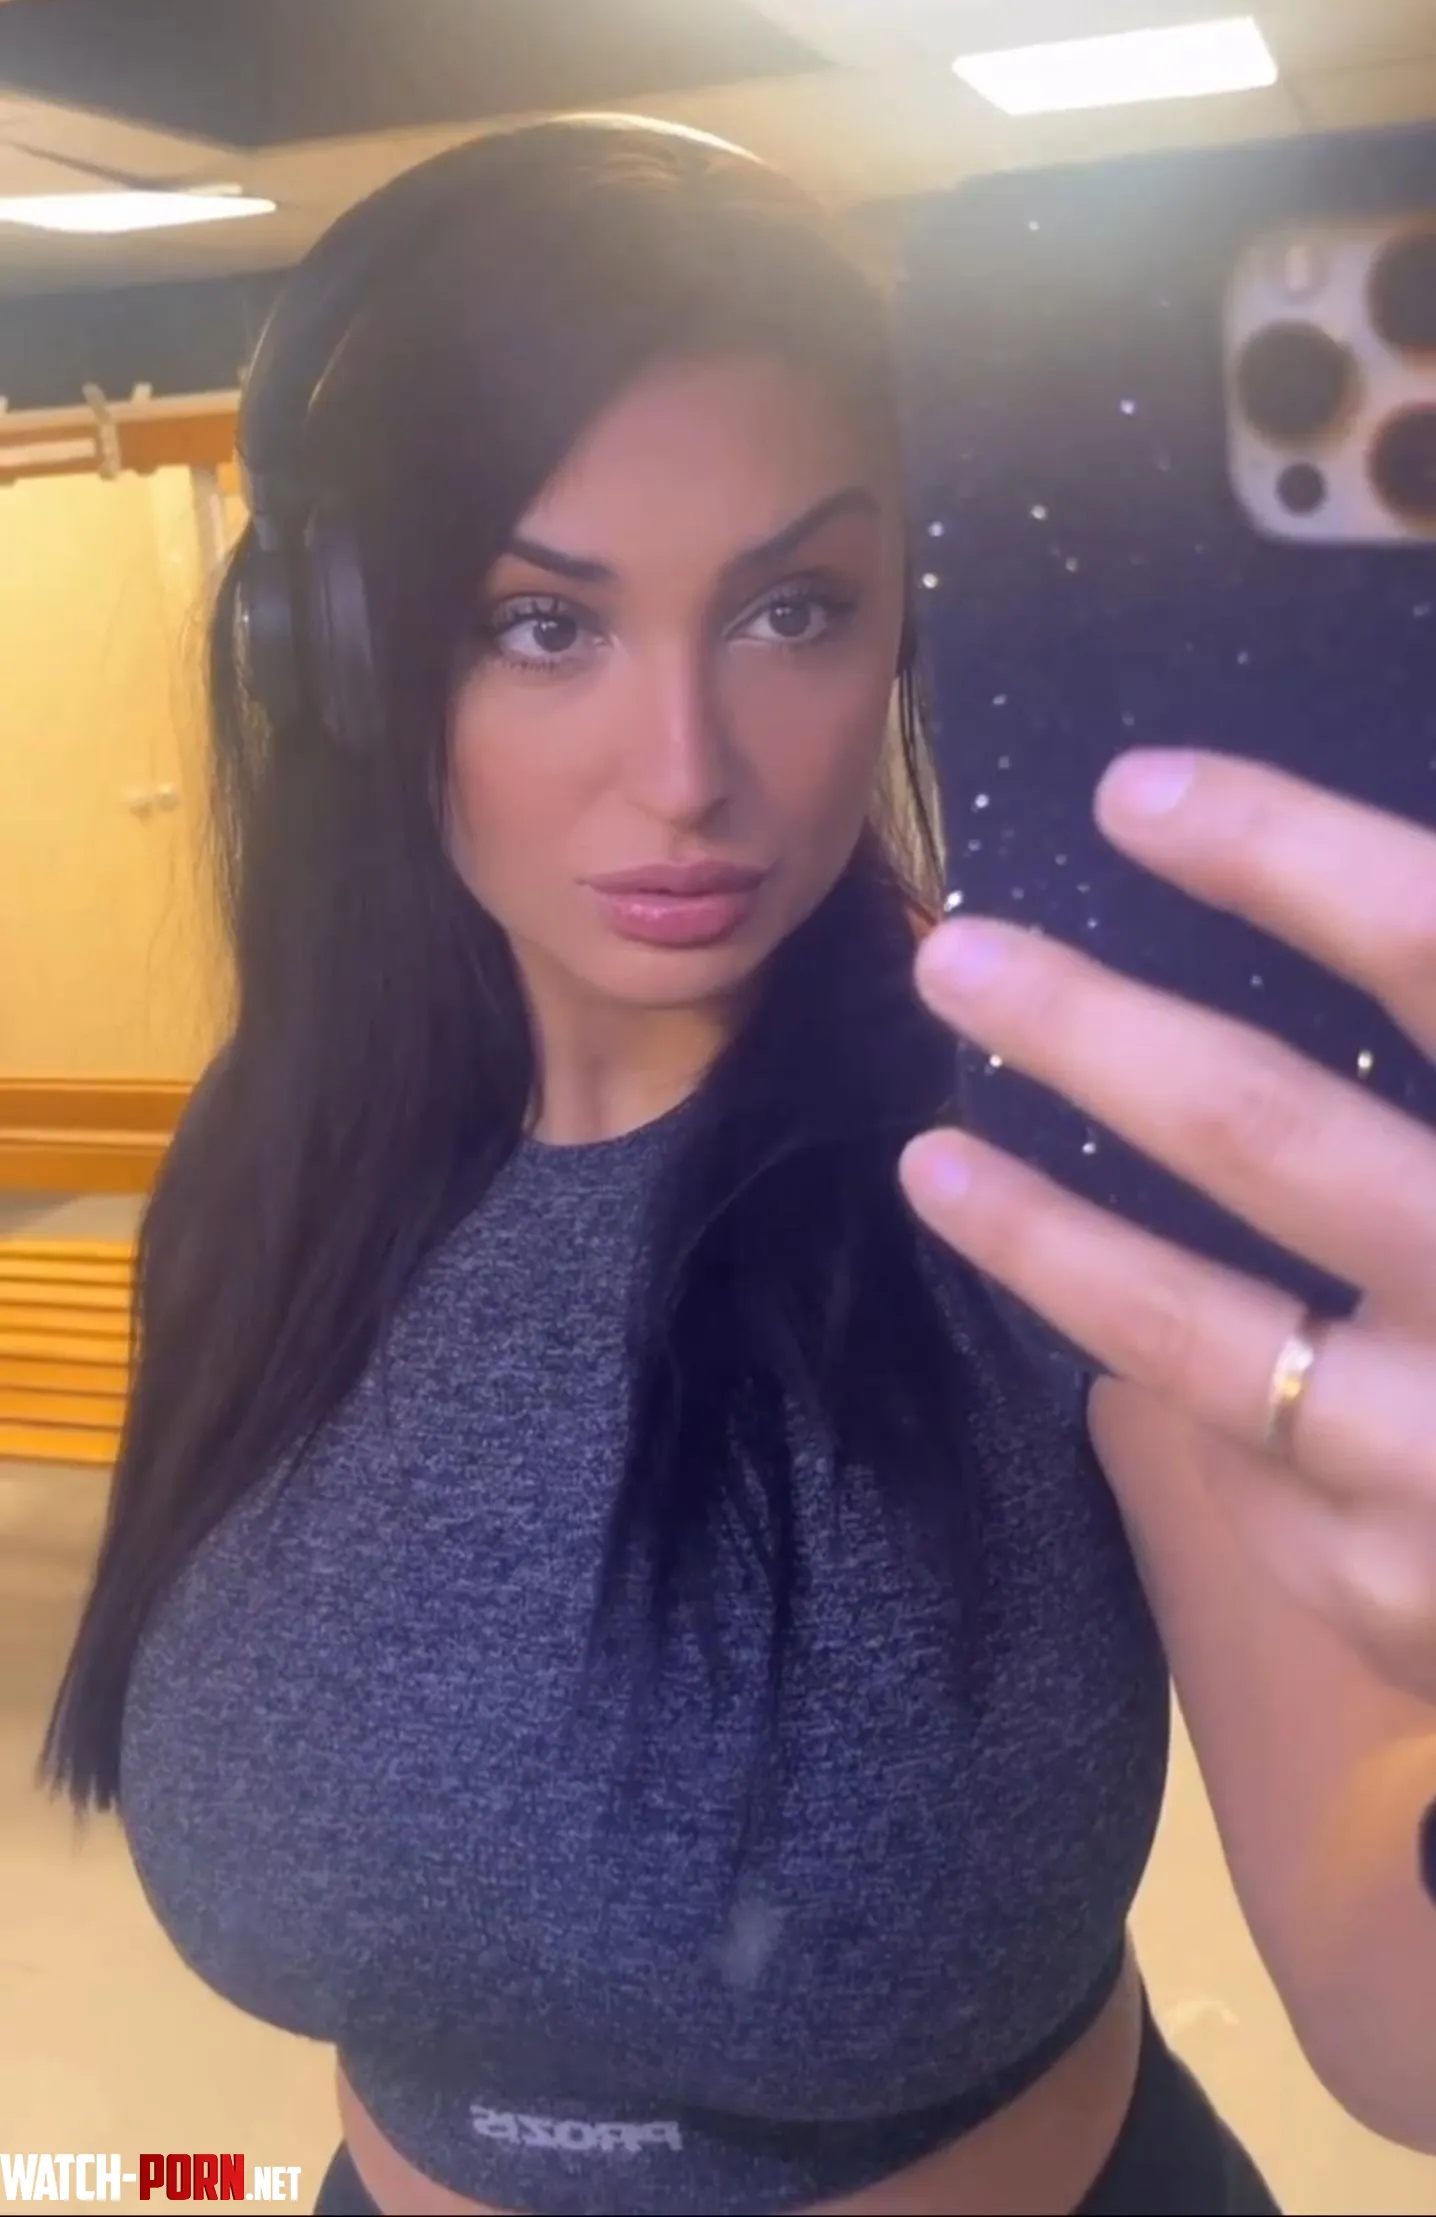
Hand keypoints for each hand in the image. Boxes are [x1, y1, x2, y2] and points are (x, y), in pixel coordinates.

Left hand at [899, 752, 1435, 1704]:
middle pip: (1266, 1129)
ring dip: (1039, 1235)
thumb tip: (1363, 897)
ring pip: (1193, 1328)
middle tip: (956, 958)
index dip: (1281, 857)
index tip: (1133, 796)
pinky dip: (1182, 1382)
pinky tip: (1123, 1332)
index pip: (1429, 951)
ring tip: (928, 1160)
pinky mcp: (1393, 1592)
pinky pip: (1242, 1458)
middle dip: (1090, 1030)